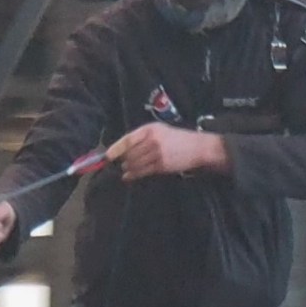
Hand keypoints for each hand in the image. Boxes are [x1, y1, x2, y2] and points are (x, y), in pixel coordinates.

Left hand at [106, 123, 226, 180]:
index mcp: (150, 129)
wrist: (198, 147)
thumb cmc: (178, 138)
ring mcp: (157, 153)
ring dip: (127, 168)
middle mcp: (152, 140)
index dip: (116, 148)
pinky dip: (133, 175)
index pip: (128, 139)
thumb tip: (124, 149)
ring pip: (135, 163)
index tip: (108, 155)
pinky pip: (142, 171)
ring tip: (125, 169)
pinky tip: (128, 177)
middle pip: (130, 153)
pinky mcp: (161, 165)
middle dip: (123, 160)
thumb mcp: (161, 131)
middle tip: (120, 164)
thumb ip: (143, 137)